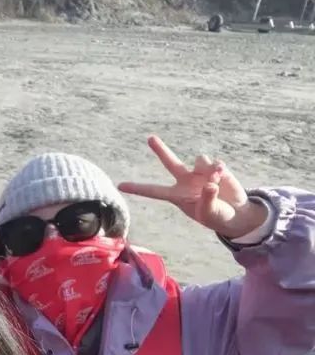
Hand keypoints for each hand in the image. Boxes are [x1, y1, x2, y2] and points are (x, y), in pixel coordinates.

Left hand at [118, 135, 268, 239]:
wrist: (235, 212)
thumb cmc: (216, 216)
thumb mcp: (210, 213)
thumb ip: (208, 199)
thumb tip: (210, 183)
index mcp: (176, 196)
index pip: (153, 191)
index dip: (138, 188)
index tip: (120, 186)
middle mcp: (185, 181)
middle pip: (170, 162)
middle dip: (161, 149)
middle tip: (150, 137)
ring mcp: (199, 173)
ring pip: (200, 159)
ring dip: (208, 169)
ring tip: (215, 182)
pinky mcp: (215, 168)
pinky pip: (214, 162)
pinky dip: (219, 169)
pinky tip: (222, 177)